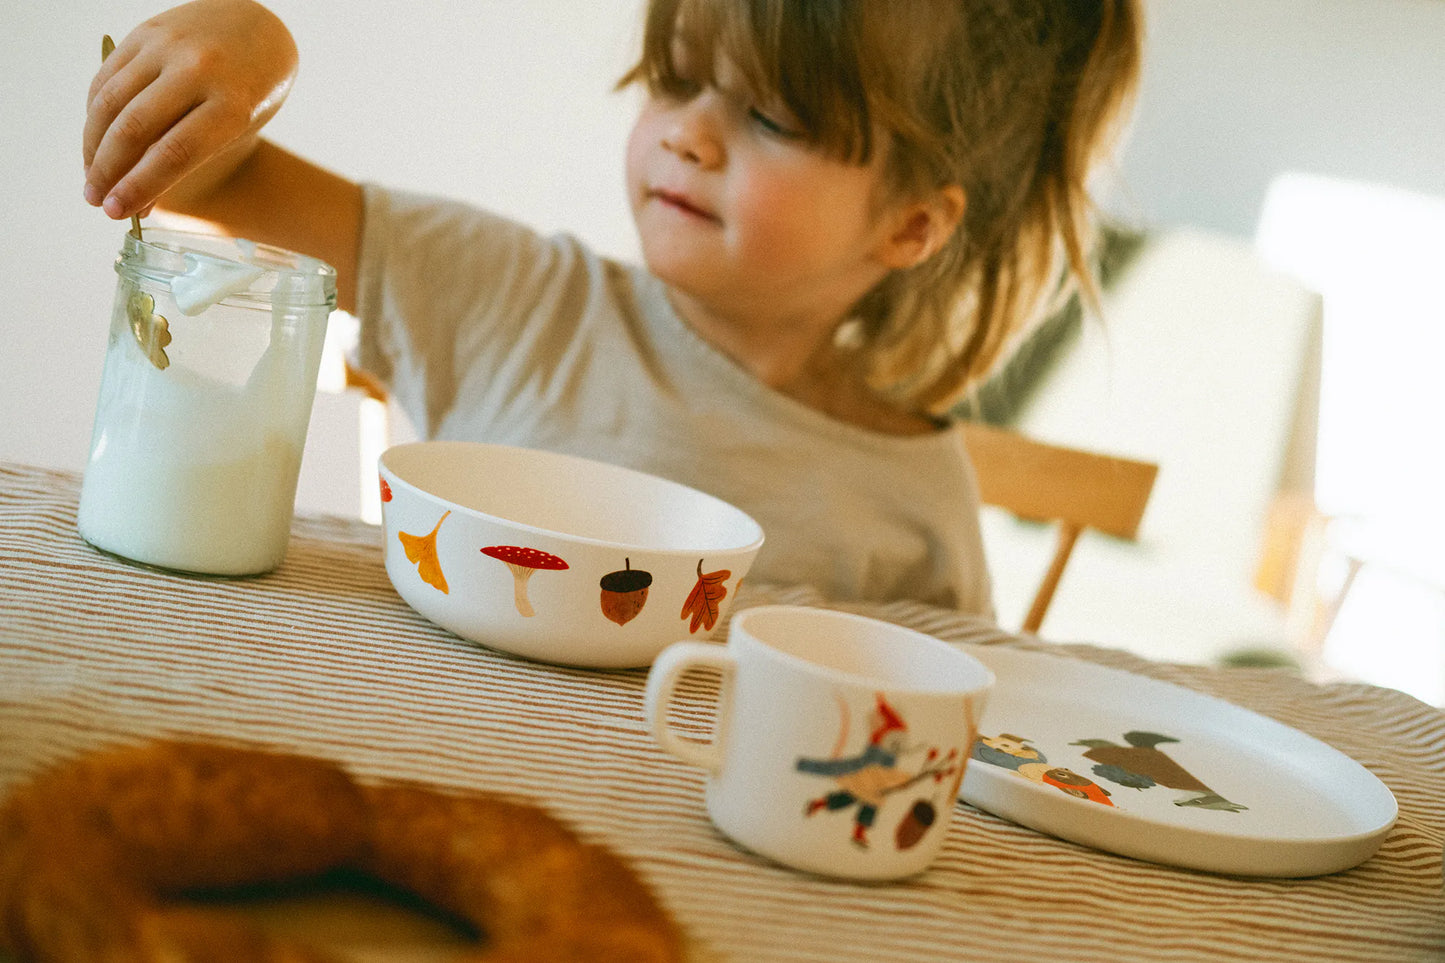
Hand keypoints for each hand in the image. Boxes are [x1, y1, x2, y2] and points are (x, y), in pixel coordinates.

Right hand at [83, 0, 297, 220]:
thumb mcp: (235, 129)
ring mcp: (167, 48)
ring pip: (111, 102)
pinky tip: (95, 140)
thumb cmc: (251, 90)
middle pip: (135, 129)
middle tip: (95, 200)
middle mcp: (197, 71)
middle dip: (107, 171)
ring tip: (91, 176)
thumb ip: (189, 160)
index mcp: (232, 104)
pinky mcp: (144, 33)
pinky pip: (107, 78)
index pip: (174, 154)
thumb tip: (139, 201)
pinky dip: (95, 114)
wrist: (257, 27)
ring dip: (93, 145)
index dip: (139, 187)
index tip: (116, 212)